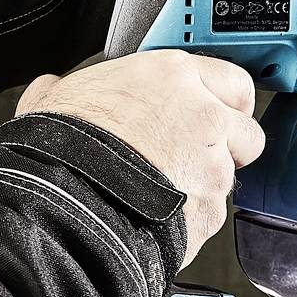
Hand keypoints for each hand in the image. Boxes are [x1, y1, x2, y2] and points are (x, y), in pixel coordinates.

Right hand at [16, 52, 264, 265]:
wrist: (63, 204)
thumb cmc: (62, 149)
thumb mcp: (57, 98)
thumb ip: (68, 89)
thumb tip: (50, 89)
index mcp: (172, 76)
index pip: (233, 81)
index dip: (224, 101)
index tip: (212, 112)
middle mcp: (204, 117)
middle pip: (247, 132)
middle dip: (228, 145)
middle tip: (194, 155)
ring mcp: (213, 168)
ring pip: (229, 178)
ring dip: (204, 184)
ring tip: (164, 194)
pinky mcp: (210, 213)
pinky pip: (210, 215)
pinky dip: (190, 219)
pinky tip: (158, 218)